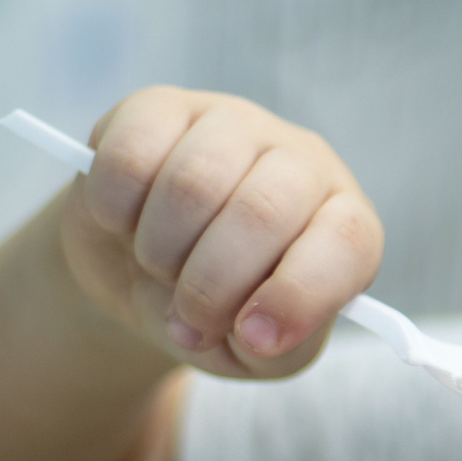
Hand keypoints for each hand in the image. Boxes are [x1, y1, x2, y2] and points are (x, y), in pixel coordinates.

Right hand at [60, 87, 382, 378]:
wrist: (139, 278)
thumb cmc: (219, 313)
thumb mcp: (258, 352)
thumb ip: (276, 348)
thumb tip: (257, 330)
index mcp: (343, 223)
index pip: (347, 241)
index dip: (297, 296)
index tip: (250, 338)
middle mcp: (301, 162)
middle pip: (261, 212)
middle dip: (210, 286)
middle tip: (190, 315)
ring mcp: (234, 125)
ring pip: (192, 184)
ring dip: (160, 252)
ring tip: (160, 267)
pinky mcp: (162, 108)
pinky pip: (130, 157)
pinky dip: (114, 211)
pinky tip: (125, 224)